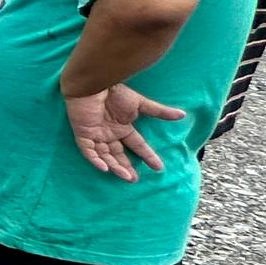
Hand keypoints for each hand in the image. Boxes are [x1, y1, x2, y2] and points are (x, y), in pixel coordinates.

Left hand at [64, 83, 183, 180]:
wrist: (95, 84)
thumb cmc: (115, 92)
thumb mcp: (141, 104)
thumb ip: (160, 112)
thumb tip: (182, 114)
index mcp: (123, 128)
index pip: (137, 145)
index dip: (147, 156)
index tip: (159, 167)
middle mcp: (109, 134)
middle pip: (118, 155)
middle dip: (127, 167)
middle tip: (135, 179)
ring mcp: (96, 134)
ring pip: (104, 156)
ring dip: (115, 167)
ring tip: (126, 177)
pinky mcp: (83, 133)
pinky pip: (87, 150)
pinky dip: (95, 160)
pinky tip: (105, 168)